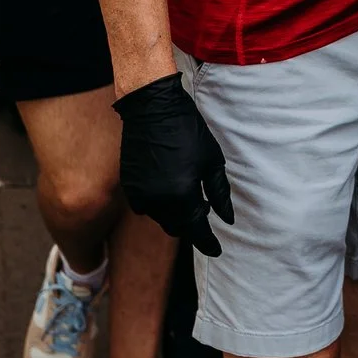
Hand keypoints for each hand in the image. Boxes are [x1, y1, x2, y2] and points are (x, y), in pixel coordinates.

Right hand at [114, 75, 234, 255]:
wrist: (152, 109)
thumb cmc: (187, 131)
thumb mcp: (212, 161)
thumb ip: (220, 194)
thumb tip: (228, 219)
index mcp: (182, 195)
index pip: (197, 230)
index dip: (208, 243)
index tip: (217, 249)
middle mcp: (159, 201)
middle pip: (178, 228)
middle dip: (192, 225)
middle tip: (204, 212)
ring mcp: (141, 195)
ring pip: (161, 219)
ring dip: (175, 215)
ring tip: (187, 195)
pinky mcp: (129, 187)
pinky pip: (145, 207)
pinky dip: (158, 204)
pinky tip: (167, 187)